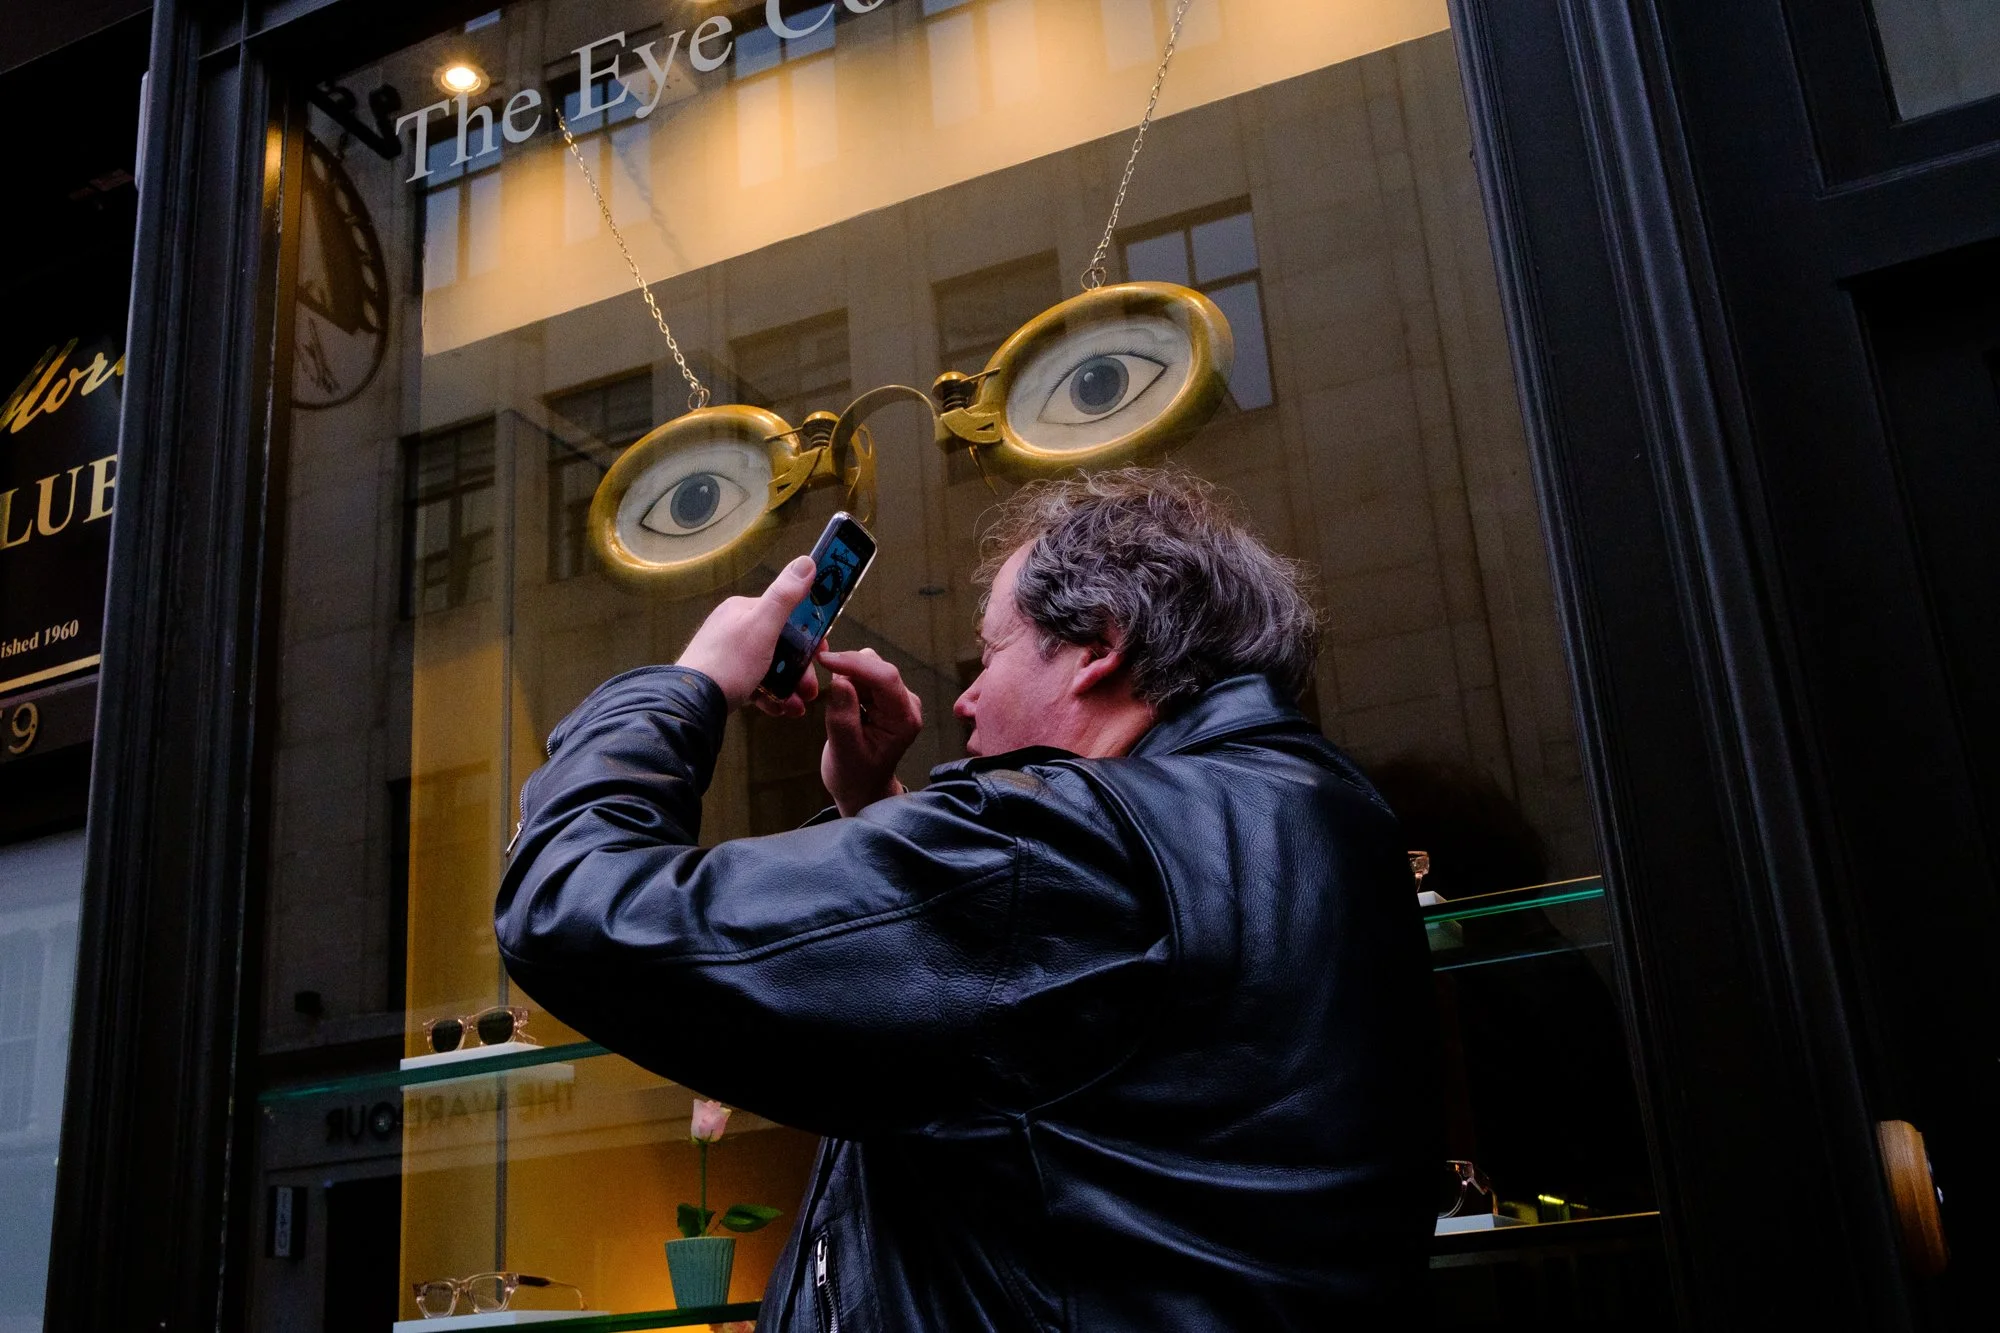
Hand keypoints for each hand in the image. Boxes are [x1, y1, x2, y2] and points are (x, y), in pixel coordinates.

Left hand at [676, 556, 821, 712]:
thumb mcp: (763, 626)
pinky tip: (781, 709)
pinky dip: (772, 696)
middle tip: (811, 689)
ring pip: (770, 667)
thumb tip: (806, 561)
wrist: (693, 703)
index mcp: (742, 610)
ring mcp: (728, 655)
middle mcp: (734, 629)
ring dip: (790, 685)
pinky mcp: (725, 679)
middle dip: (800, 667)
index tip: (822, 653)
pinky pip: (756, 684)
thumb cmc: (729, 662)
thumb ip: (785, 595)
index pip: (785, 614)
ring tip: (799, 705)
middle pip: (779, 644)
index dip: (808, 633)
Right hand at [819, 647, 923, 816]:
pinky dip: (844, 680)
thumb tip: (840, 680)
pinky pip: (860, 674)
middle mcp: (906, 702)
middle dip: (847, 671)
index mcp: (904, 718)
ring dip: (844, 677)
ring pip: (866, 666)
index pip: (885, 678)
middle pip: (875, 666)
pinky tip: (839, 705)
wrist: (861, 787)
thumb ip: (843, 716)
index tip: (824, 660)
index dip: (854, 664)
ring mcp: (895, 697)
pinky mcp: (882, 695)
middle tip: (825, 696)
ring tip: (835, 709)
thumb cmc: (854, 775)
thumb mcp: (843, 749)